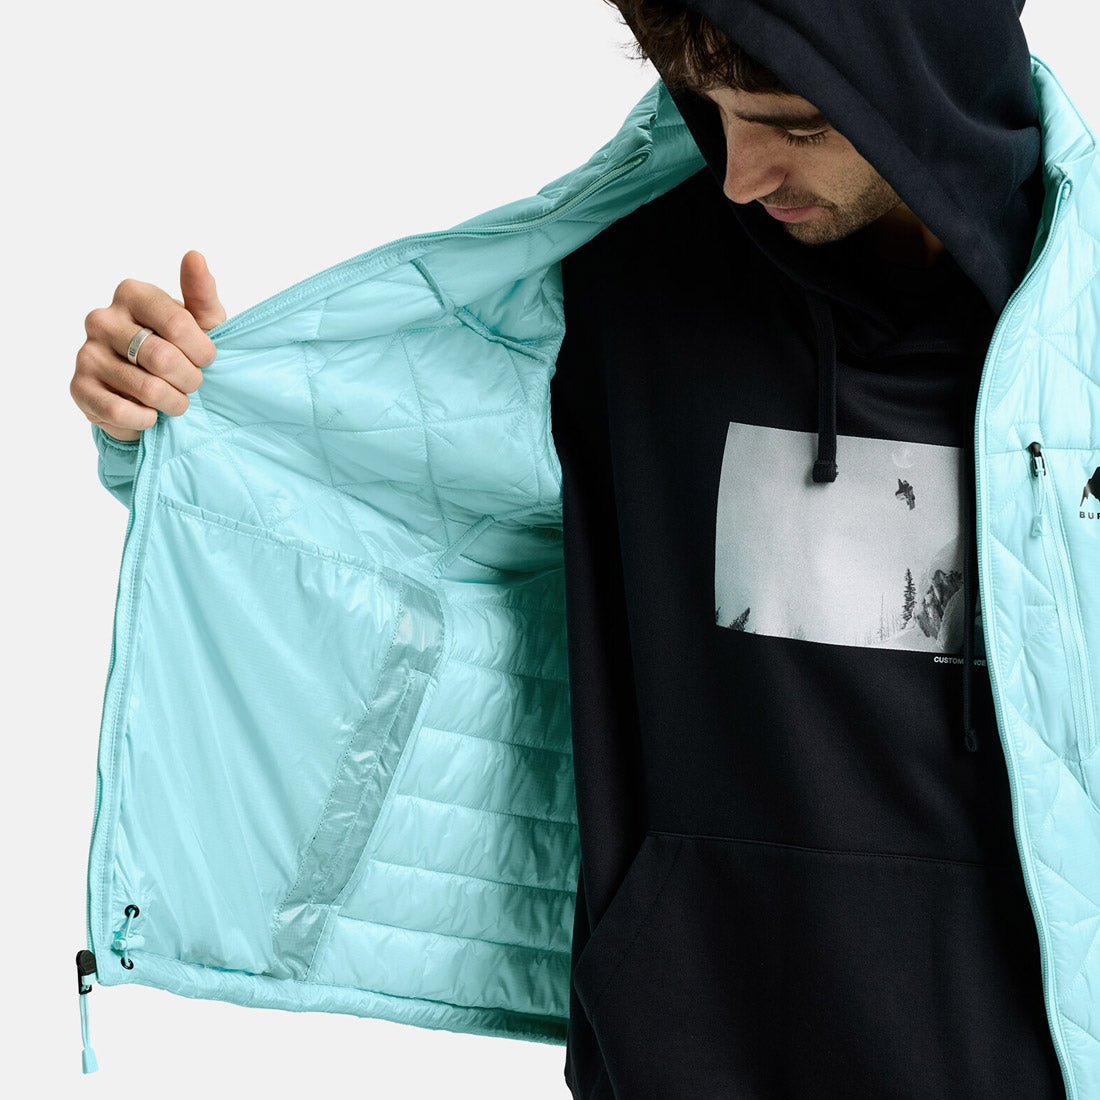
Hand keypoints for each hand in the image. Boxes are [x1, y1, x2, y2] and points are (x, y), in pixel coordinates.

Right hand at [71, 250, 226, 441]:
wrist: (150, 393)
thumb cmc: (181, 350)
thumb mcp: (202, 323)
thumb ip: (202, 294)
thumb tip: (195, 256)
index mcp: (132, 293)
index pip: (178, 324)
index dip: (202, 351)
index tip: (206, 358)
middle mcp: (102, 318)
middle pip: (163, 359)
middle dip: (190, 380)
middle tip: (191, 383)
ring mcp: (86, 352)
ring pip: (147, 389)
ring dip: (174, 403)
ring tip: (175, 399)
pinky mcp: (79, 387)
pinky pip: (123, 412)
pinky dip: (147, 419)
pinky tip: (150, 412)